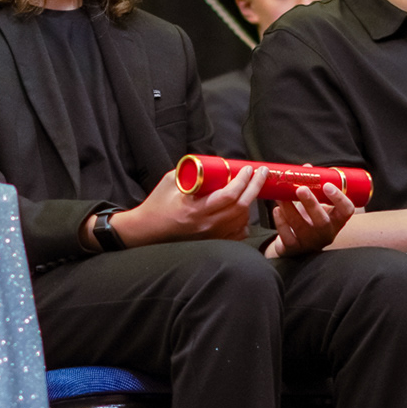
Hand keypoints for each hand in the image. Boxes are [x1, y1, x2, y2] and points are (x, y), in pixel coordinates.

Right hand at [106, 163, 268, 247]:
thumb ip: (191, 173)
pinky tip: (241, 211)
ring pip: (241, 220)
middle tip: (260, 174)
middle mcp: (206, 225)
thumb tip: (212, 165)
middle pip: (241, 207)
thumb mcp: (171, 182)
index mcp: (195, 210)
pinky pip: (237, 233)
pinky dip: (243, 221)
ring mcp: (210, 236)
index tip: (249, 169)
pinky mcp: (211, 242)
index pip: (229, 195)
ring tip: (250, 189)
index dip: (243, 181)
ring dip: (249, 203)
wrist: (146, 231)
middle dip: (255, 188)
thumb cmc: (157, 205)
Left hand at [266, 182, 355, 256]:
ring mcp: (310, 243)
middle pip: (321, 221)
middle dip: (311, 203)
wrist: (296, 243)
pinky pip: (287, 237)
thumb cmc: (309, 218)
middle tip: (301, 189)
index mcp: (336, 220)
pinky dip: (281, 223)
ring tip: (281, 196)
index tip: (327, 185)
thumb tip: (306, 168)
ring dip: (290, 208)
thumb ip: (314, 186)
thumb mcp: (317, 204)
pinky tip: (277, 211)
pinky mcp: (293, 249)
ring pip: (300, 227)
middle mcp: (325, 233)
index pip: (346, 211)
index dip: (339, 198)